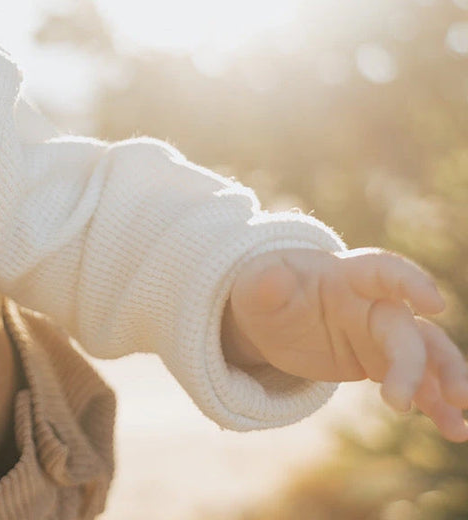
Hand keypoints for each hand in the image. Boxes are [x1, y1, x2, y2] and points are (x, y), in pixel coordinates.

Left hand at [224, 247, 467, 440]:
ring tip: (457, 422)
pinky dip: (437, 406)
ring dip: (446, 381)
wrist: (266, 316)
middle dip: (412, 363)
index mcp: (345, 275)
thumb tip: (273, 279)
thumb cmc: (262, 290)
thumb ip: (265, 284)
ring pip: (427, 353)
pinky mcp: (381, 362)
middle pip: (404, 329)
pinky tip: (454, 429)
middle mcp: (373, 303)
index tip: (436, 305)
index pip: (382, 271)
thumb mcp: (253, 285)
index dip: (410, 282)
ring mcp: (380, 334)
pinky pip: (418, 383)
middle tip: (400, 399)